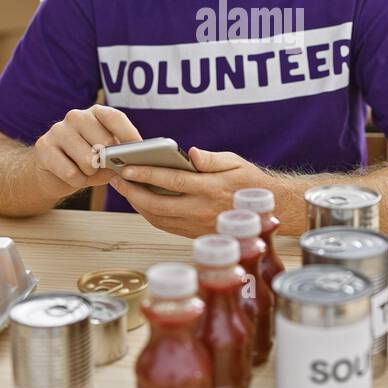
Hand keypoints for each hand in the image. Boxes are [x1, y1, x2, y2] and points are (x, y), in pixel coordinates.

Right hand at [32, 105, 140, 193]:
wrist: (53, 173)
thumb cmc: (87, 162)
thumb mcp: (107, 156)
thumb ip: (119, 156)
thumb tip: (131, 162)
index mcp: (95, 113)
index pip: (115, 118)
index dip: (129, 134)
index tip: (139, 150)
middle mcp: (76, 116)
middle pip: (104, 142)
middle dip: (107, 162)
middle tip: (101, 167)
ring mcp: (58, 130)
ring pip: (88, 160)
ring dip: (91, 173)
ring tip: (86, 171)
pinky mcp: (44, 147)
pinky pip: (71, 173)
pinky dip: (77, 181)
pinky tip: (73, 176)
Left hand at [109, 147, 270, 237]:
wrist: (270, 212)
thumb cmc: (251, 184)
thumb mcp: (236, 163)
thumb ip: (211, 159)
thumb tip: (190, 153)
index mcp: (211, 189)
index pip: (173, 181)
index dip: (147, 174)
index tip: (127, 167)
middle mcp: (202, 210)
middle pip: (158, 204)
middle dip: (133, 192)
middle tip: (117, 179)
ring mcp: (197, 225)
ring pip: (158, 218)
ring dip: (137, 204)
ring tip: (125, 189)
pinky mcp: (195, 234)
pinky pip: (166, 226)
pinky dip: (149, 214)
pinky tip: (141, 202)